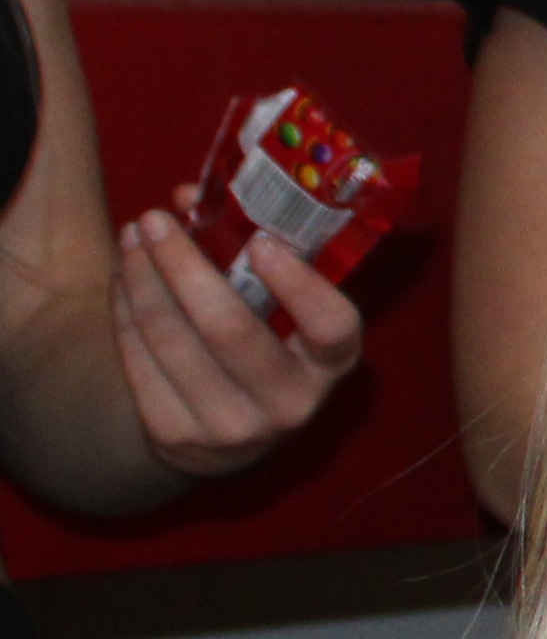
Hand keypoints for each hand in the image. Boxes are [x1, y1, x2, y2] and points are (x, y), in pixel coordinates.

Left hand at [111, 209, 362, 473]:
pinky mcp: (176, 436)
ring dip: (142, 279)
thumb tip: (187, 198)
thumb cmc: (261, 347)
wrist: (226, 440)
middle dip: (182, 265)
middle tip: (154, 220)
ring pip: (172, 340)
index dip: (300, 285)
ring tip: (130, 239)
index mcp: (330, 365)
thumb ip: (252, 255)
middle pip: (230, 329)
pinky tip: (122, 278)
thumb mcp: (280, 313)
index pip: (332, 328)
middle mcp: (290, 403)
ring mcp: (232, 427)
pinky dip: (124, 308)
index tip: (262, 242)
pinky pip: (139, 359)